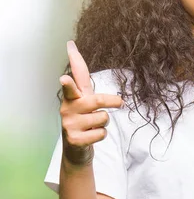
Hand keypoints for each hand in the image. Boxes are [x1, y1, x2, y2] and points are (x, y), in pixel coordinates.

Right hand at [59, 41, 122, 166]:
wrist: (76, 149)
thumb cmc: (83, 120)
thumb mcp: (84, 99)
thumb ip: (81, 79)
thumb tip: (73, 49)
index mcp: (73, 96)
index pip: (75, 78)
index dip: (75, 62)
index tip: (70, 51)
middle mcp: (68, 107)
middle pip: (98, 100)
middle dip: (112, 102)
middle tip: (119, 103)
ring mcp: (69, 123)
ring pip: (103, 118)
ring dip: (104, 123)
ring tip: (93, 126)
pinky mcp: (73, 138)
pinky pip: (101, 133)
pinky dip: (101, 135)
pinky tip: (90, 136)